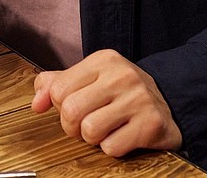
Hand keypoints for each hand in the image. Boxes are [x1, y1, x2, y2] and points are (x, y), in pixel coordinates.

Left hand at [31, 49, 181, 157]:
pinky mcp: (151, 124)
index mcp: (103, 60)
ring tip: (105, 129)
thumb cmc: (121, 92)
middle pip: (71, 111)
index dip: (60, 106)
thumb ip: (56, 84)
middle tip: (85, 124)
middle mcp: (121, 75)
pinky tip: (122, 136)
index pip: (58, 89)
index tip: (74, 107)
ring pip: (89, 131)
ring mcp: (138, 99)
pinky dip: (112, 148)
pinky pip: (112, 147)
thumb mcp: (90, 78)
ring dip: (92, 138)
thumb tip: (36, 103)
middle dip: (72, 126)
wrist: (170, 101)